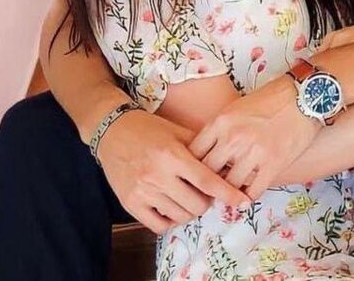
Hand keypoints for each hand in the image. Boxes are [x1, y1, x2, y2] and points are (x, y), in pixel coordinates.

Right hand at [97, 108, 247, 233]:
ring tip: (187, 197)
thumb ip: (202, 146)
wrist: (112, 131)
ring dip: (189, 211)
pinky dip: (170, 220)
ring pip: (179, 216)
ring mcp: (143, 191)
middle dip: (206, 201)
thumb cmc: (149, 129)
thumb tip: (227, 161)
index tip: (241, 201)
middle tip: (204, 193)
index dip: (226, 193)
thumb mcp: (177, 131)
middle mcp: (158, 175)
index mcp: (172, 155)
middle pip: (196, 204)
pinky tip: (171, 207)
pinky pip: (158, 225)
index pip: (206, 180)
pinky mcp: (130, 204)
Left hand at [189, 76, 320, 200]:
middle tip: (205, 193)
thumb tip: (206, 154)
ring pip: (229, 186)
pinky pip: (252, 191)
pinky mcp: (273, 164)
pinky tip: (245, 198)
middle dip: (206, 184)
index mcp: (221, 121)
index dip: (190, 168)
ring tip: (225, 198)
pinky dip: (247, 198)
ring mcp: (253, 152)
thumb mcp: (236, 108)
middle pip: (207, 173)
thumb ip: (220, 129)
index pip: (194, 153)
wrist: (303, 96)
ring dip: (227, 194)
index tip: (192, 176)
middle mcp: (233, 138)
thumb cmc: (270, 99)